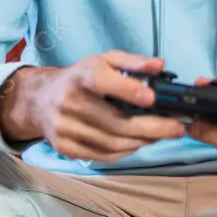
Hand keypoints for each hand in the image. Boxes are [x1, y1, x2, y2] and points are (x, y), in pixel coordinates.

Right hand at [0, 51, 185, 161]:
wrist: (39, 100)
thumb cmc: (80, 79)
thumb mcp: (104, 61)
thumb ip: (133, 62)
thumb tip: (160, 65)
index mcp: (80, 76)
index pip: (103, 82)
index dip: (128, 90)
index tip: (152, 98)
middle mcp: (69, 102)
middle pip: (115, 122)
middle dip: (152, 127)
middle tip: (178, 128)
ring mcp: (64, 128)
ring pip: (112, 142)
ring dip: (142, 141)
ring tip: (161, 135)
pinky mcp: (64, 147)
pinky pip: (103, 155)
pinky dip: (126, 151)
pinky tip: (139, 142)